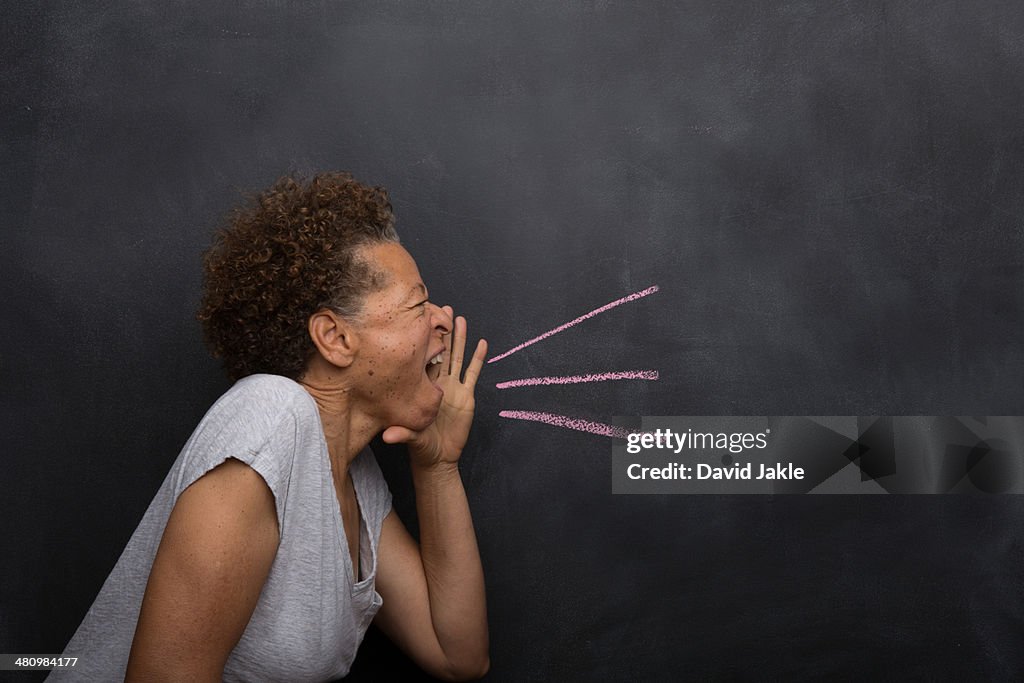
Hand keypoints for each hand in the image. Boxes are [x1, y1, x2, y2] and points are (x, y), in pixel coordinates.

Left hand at [382, 307, 486, 468]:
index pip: (423, 359)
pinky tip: (481, 343)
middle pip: (441, 351)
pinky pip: (473, 373)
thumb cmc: (421, 446)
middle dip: (442, 330)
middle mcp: (438, 383)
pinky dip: (477, 358)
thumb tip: (387, 438)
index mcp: (423, 387)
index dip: (424, 341)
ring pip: (457, 357)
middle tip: (443, 308)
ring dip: (460, 338)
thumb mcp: (411, 437)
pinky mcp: (466, 396)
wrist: (438, 457)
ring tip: (460, 319)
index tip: (423, 320)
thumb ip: (402, 434)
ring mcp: (453, 387)